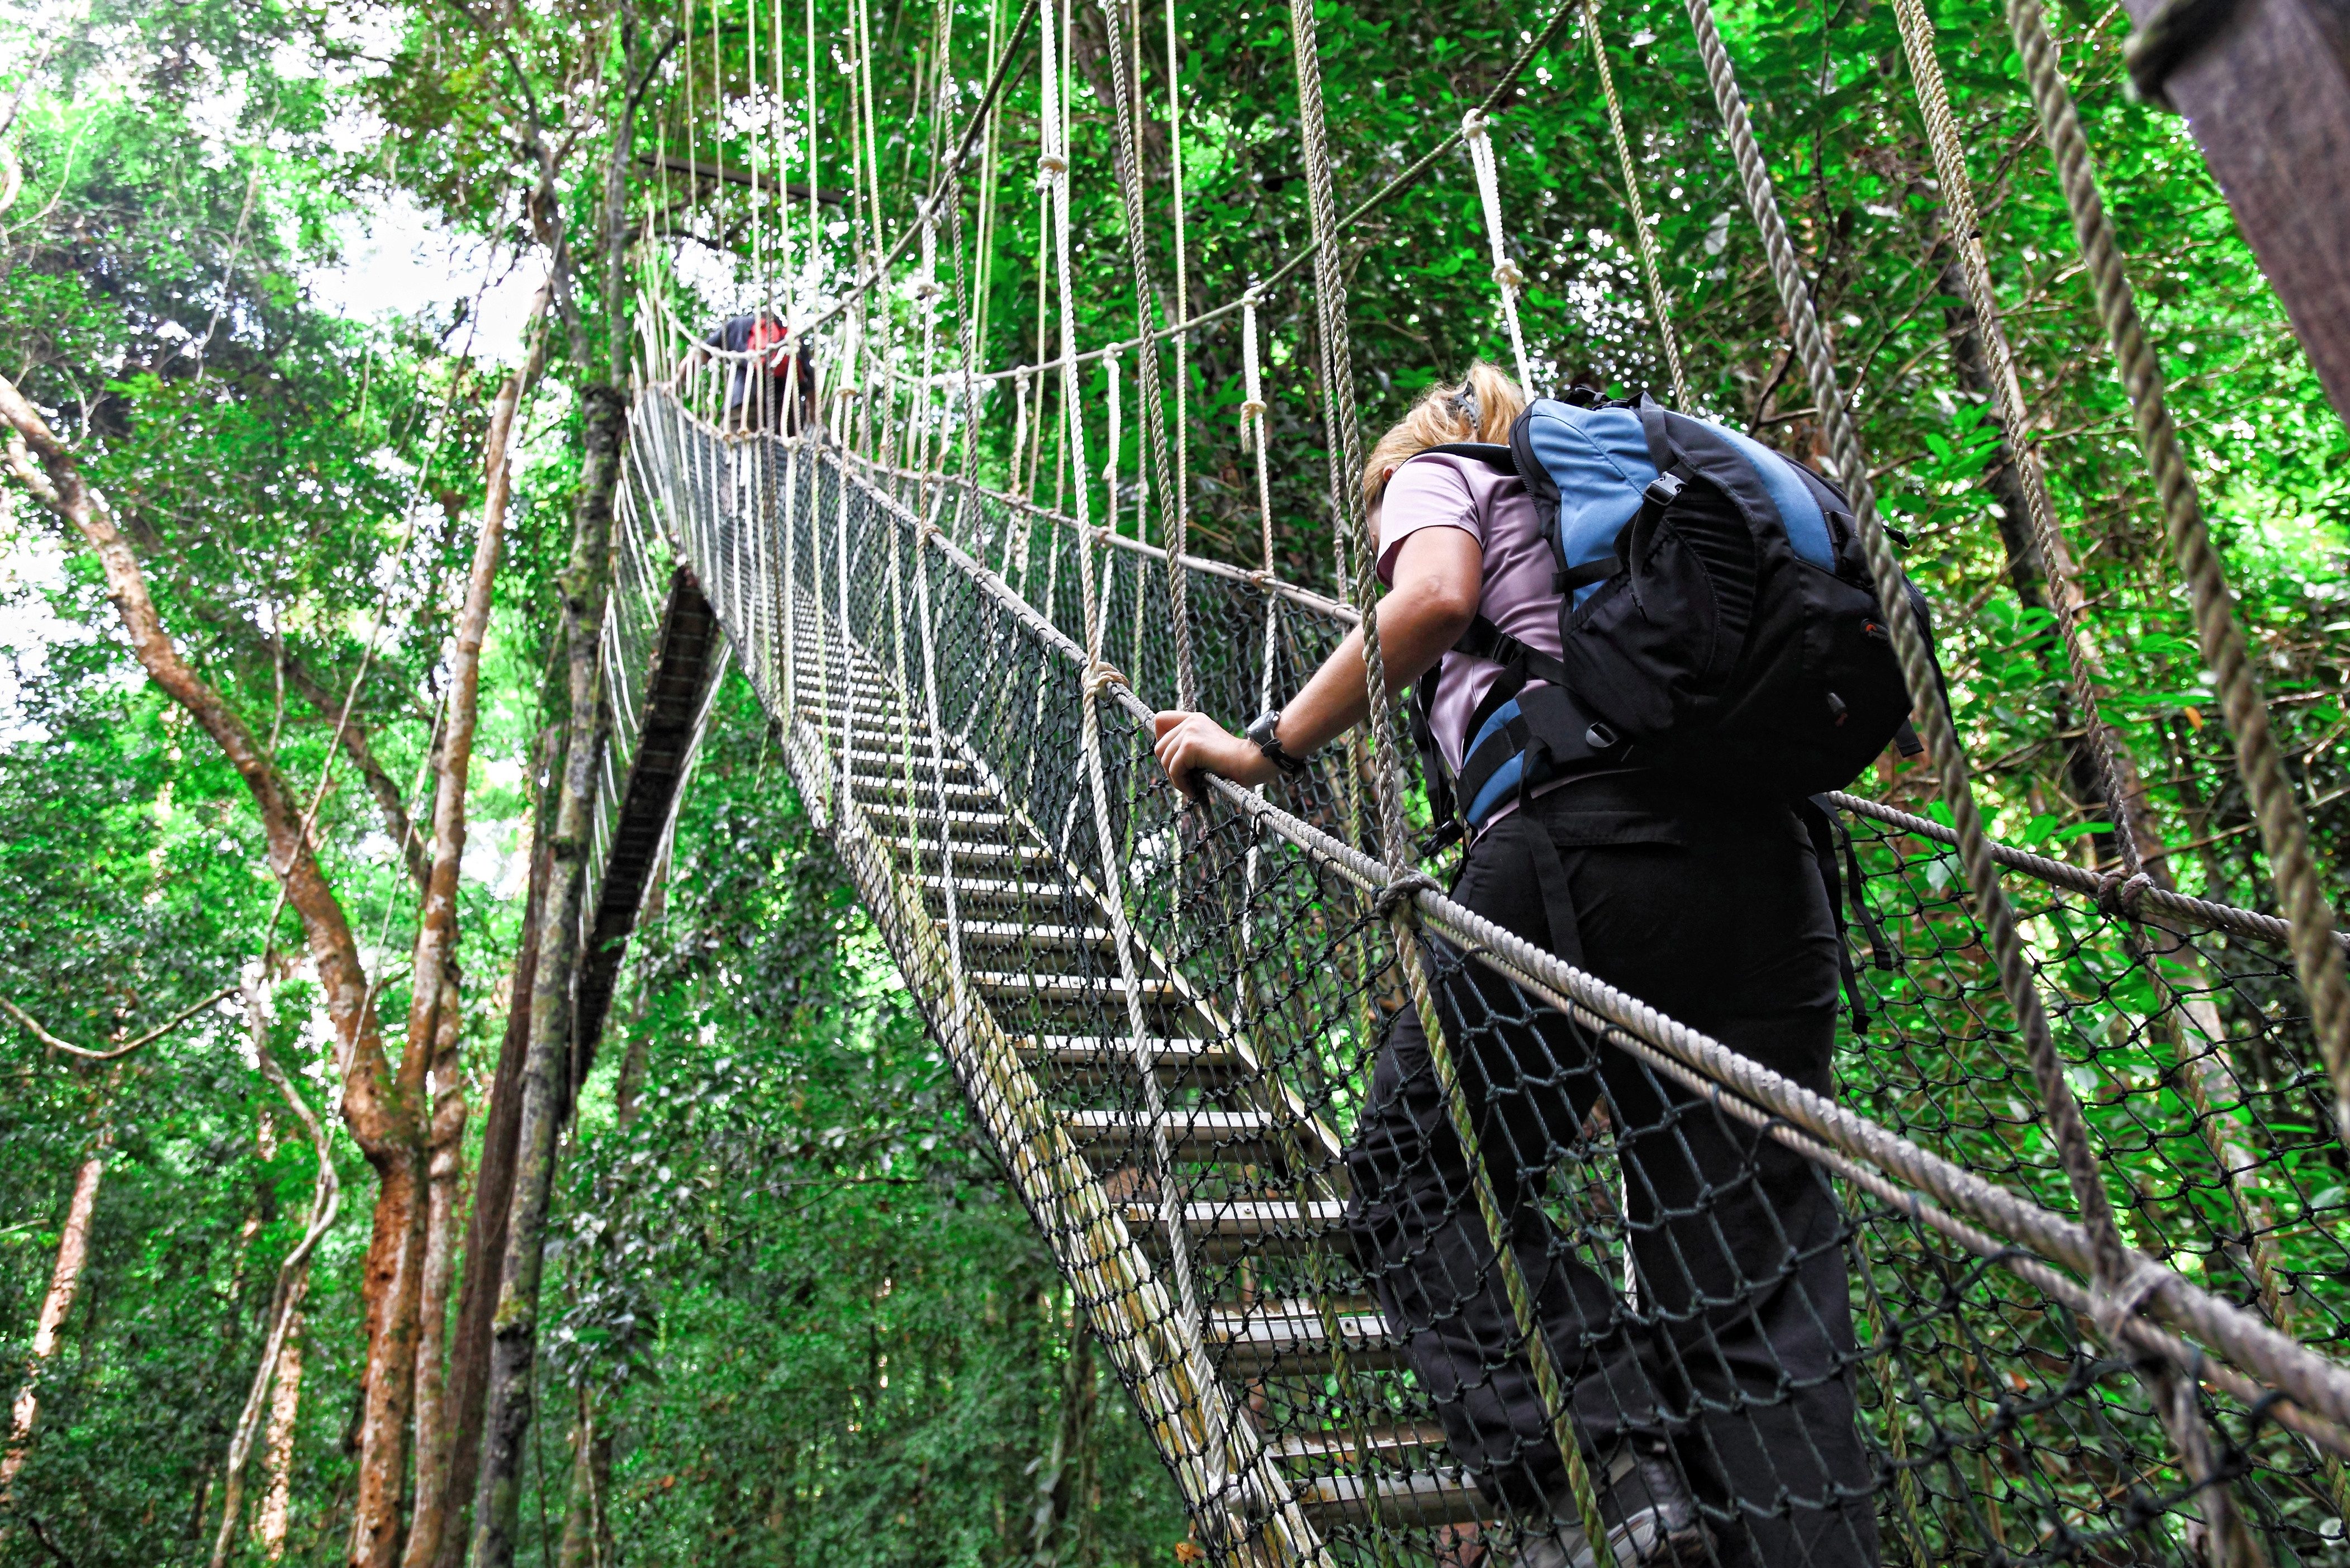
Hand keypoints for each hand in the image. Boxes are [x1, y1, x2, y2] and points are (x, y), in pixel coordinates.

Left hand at [1152, 711, 1277, 798]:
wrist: (1253, 762)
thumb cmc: (1234, 762)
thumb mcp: (1207, 748)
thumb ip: (1189, 747)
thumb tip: (1166, 761)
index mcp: (1194, 719)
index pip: (1160, 720)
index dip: (1161, 740)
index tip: (1175, 758)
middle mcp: (1190, 721)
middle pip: (1159, 745)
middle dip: (1169, 767)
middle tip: (1186, 779)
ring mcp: (1190, 731)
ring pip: (1164, 759)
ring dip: (1175, 778)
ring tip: (1192, 787)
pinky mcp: (1191, 746)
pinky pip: (1174, 769)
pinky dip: (1181, 783)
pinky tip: (1194, 790)